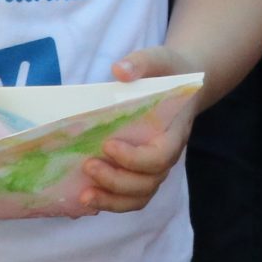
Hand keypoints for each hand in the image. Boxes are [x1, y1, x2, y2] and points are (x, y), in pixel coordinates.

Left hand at [71, 47, 203, 215]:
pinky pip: (129, 197)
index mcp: (174, 130)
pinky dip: (109, 203)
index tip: (108, 144)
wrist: (177, 81)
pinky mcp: (140, 172)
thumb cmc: (167, 71)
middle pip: (148, 182)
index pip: (161, 156)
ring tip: (84, 197)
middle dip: (116, 180)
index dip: (135, 158)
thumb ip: (142, 62)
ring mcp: (154, 167)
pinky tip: (84, 201)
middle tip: (88, 166)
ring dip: (111, 200)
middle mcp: (167, 154)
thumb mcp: (158, 58)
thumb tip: (119, 70)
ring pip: (139, 196)